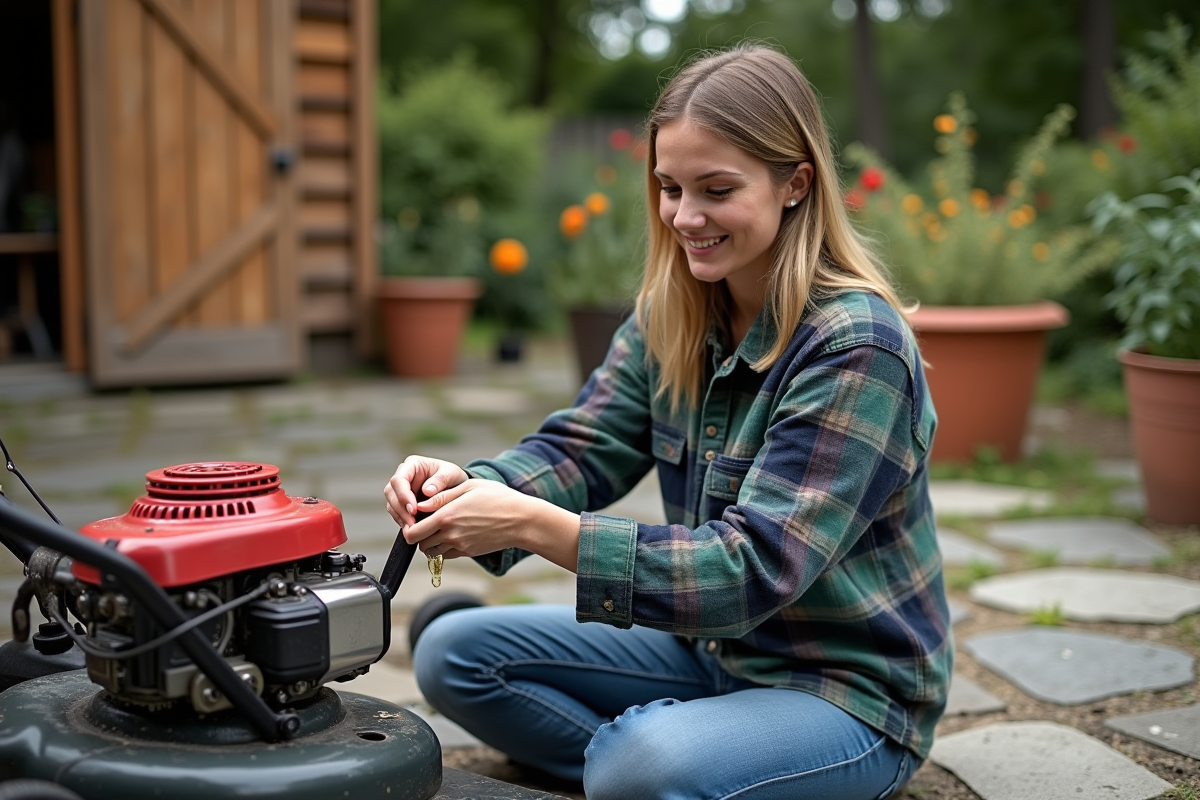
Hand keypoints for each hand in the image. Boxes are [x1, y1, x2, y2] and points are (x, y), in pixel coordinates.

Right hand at [384, 455, 468, 528]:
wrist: (457, 486)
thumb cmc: (453, 477)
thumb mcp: (452, 474)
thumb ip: (440, 480)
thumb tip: (426, 491)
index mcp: (412, 465)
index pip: (398, 479)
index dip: (403, 495)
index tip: (413, 509)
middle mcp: (403, 475)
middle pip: (391, 492)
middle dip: (400, 509)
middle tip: (412, 522)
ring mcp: (401, 489)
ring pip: (391, 503)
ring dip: (400, 517)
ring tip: (413, 528)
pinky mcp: (403, 502)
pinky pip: (397, 512)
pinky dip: (403, 521)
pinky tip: (412, 528)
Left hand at [404, 479, 581, 572]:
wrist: (521, 520)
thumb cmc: (497, 497)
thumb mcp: (469, 487)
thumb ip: (441, 496)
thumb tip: (419, 504)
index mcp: (447, 515)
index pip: (413, 532)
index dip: (409, 526)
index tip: (414, 517)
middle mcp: (451, 533)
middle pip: (419, 544)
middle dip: (418, 534)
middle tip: (425, 522)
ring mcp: (460, 545)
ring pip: (431, 551)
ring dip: (430, 542)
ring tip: (439, 528)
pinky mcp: (468, 552)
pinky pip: (446, 555)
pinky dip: (443, 548)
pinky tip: (452, 534)